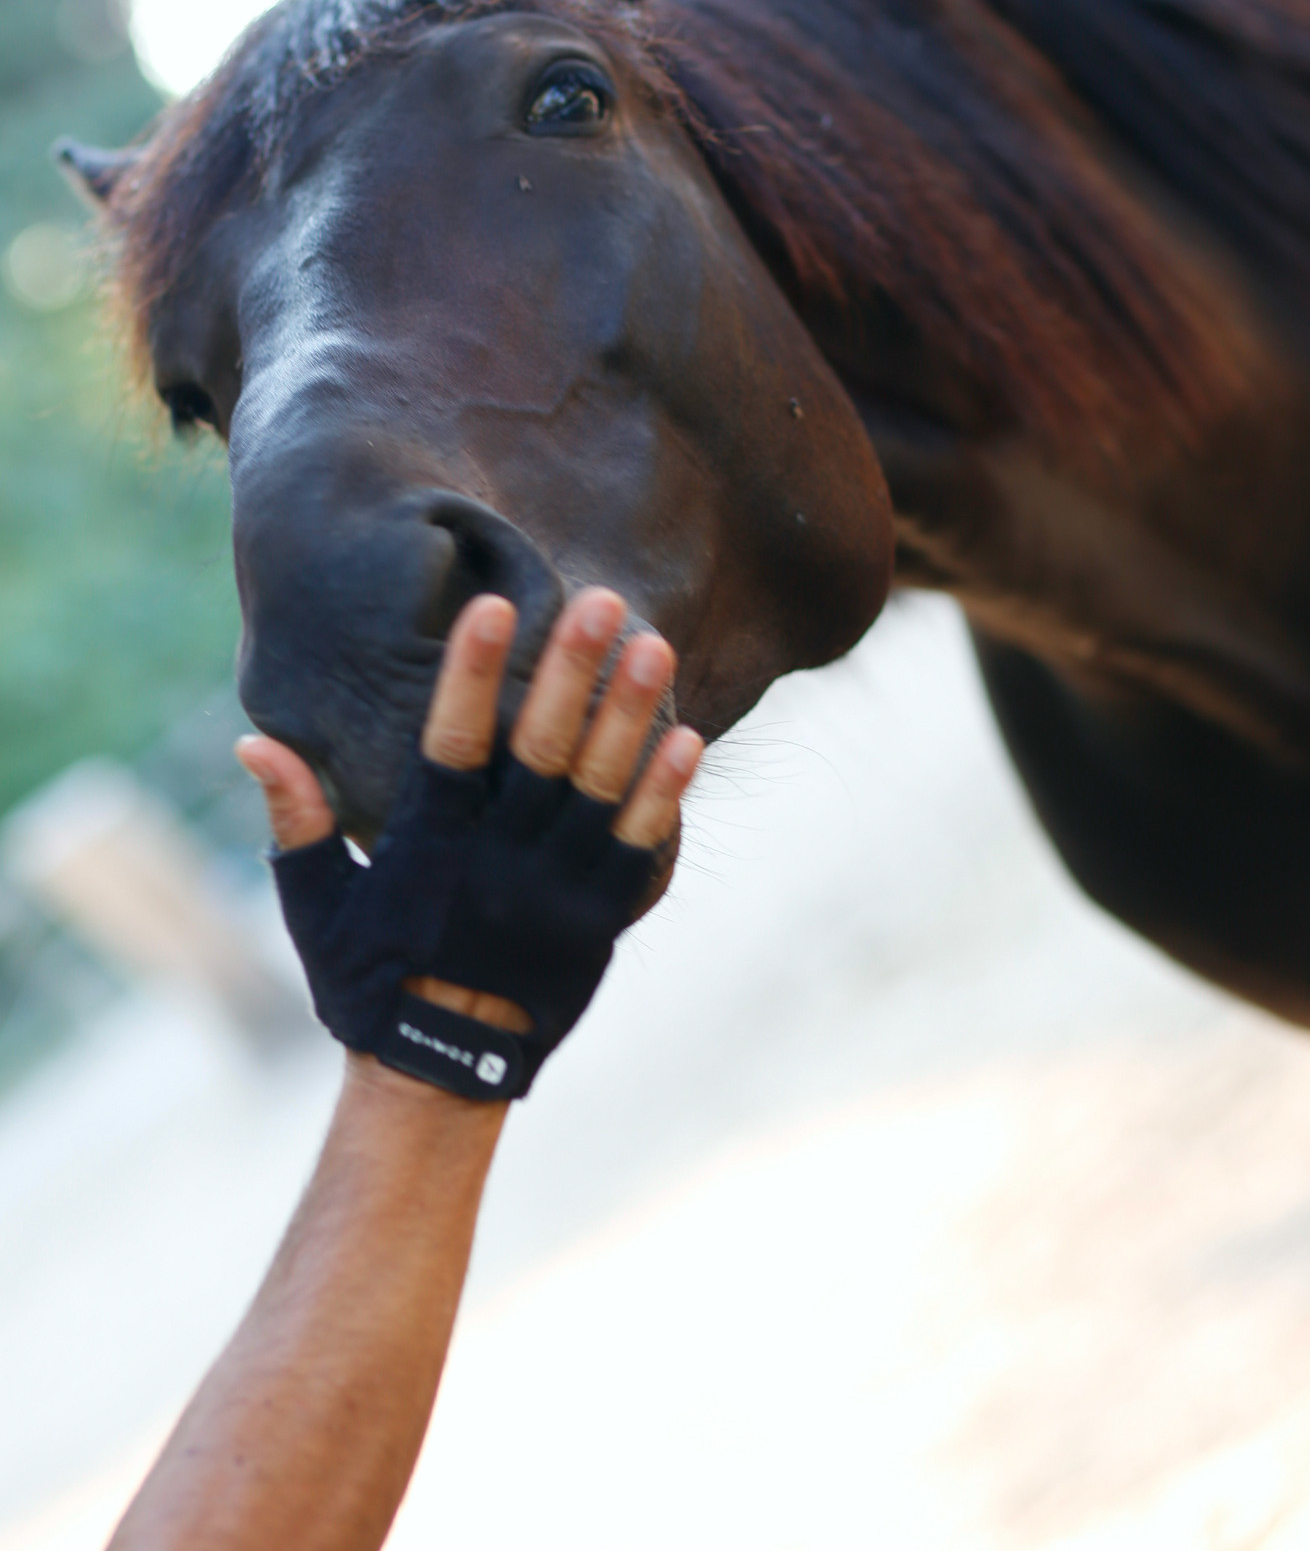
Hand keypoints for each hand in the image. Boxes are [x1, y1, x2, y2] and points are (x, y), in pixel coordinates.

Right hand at [237, 589, 703, 1094]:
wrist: (443, 1077)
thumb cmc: (370, 983)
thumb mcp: (317, 905)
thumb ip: (296, 819)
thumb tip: (254, 743)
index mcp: (429, 848)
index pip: (450, 744)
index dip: (471, 674)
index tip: (492, 605)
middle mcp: (497, 863)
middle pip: (538, 752)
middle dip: (570, 672)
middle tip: (601, 599)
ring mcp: (554, 891)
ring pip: (598, 789)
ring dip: (627, 715)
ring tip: (655, 646)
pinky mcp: (597, 919)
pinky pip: (638, 849)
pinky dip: (663, 795)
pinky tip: (688, 738)